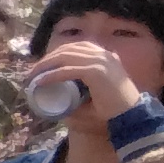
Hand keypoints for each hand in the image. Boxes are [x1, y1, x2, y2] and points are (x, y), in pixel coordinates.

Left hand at [27, 35, 144, 123]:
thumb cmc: (114, 108)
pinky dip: (52, 75)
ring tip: (32, 77)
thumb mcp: (94, 93)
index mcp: (104, 55)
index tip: (40, 67)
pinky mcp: (96, 72)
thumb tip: (61, 95)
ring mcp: (100, 61)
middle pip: (66, 49)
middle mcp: (103, 54)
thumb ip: (83, 88)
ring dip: (45, 66)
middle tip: (31, 73)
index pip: (74, 47)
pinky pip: (68, 71)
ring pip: (64, 57)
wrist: (132, 115)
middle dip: (46, 60)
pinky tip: (40, 82)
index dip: (54, 54)